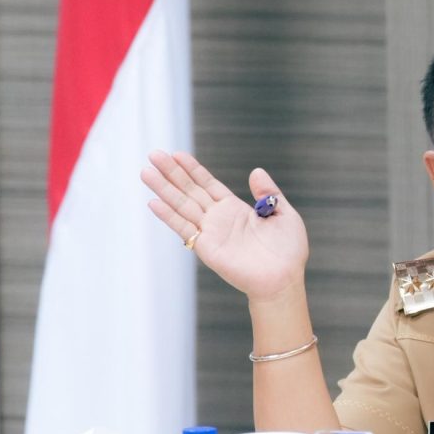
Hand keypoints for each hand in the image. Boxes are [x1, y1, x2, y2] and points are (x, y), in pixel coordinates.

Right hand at [141, 150, 310, 305]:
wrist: (283, 279)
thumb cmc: (288, 251)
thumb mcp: (283, 214)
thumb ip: (268, 192)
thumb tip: (256, 171)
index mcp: (235, 209)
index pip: (208, 184)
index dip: (192, 169)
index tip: (176, 154)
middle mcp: (218, 218)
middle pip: (190, 190)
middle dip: (172, 173)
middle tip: (153, 155)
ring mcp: (210, 232)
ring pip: (182, 205)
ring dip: (163, 189)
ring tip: (145, 172)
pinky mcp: (206, 248)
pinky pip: (184, 229)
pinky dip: (168, 216)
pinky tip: (154, 202)